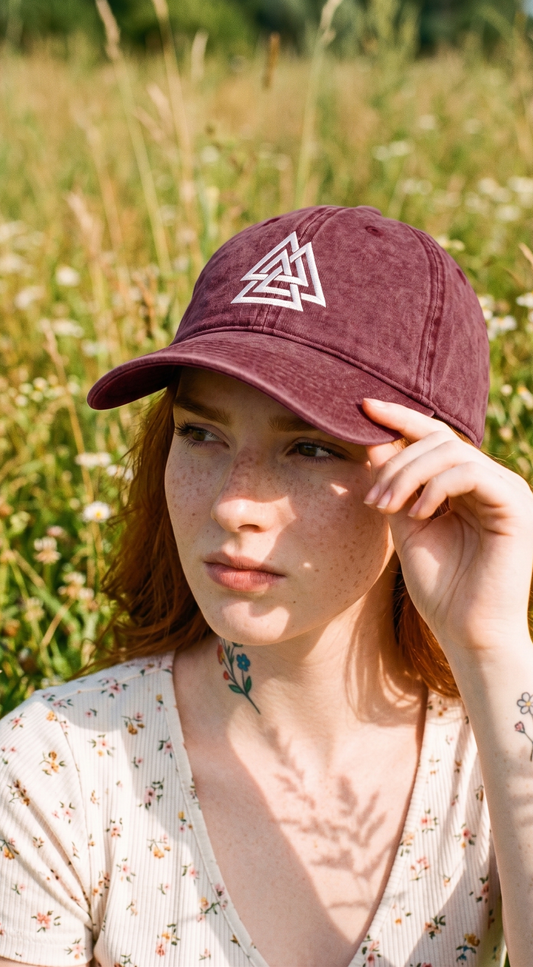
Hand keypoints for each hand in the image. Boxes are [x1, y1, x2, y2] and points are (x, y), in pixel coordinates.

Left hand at [362, 398, 532, 657]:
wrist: (468, 633)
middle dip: (397, 462)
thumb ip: (396, 485)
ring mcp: (508, 490)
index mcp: (469, 484)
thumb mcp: (407, 525)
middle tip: (372, 499)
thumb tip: (374, 442)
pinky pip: (471, 473)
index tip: (363, 406)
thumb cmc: (440, 587)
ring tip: (387, 506)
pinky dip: (436, 487)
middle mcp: (492, 481)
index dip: (401, 418)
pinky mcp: (516, 505)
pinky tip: (417, 513)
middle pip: (440, 439)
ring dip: (409, 475)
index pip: (436, 436)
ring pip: (452, 452)